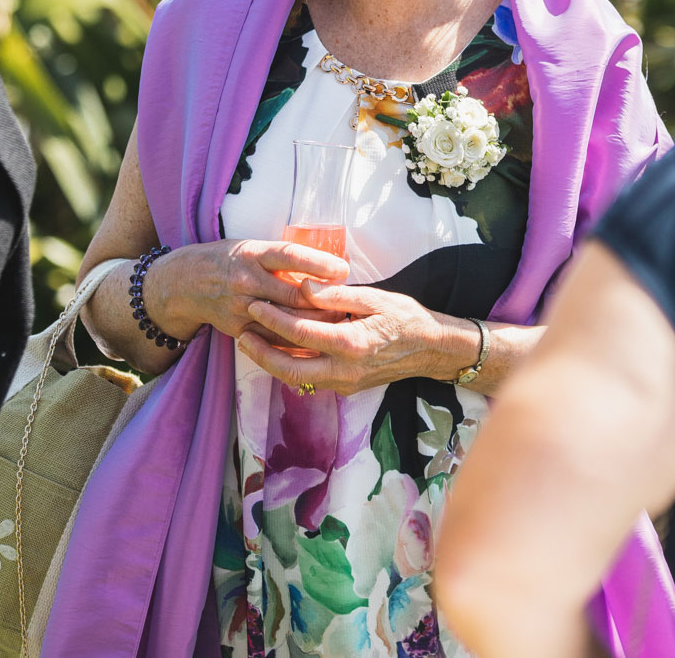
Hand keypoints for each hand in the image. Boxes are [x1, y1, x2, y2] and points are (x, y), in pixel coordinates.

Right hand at [143, 239, 348, 342]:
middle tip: (349, 304)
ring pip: (287, 321)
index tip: (343, 269)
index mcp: (252, 253)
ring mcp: (241, 307)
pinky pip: (273, 340)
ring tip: (339, 322)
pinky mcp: (238, 329)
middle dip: (325, 302)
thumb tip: (324, 267)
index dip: (318, 263)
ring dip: (316, 324)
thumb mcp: (251, 248)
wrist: (184, 283)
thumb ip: (282, 259)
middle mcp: (246, 280)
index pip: (290, 255)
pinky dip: (296, 341)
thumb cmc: (227, 260)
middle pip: (294, 295)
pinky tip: (315, 340)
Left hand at [238, 283, 474, 395]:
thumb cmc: (407, 318)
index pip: (300, 333)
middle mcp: (345, 371)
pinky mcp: (347, 388)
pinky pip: (310, 380)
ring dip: (271, 363)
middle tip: (241, 333)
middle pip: (288, 369)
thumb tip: (303, 286)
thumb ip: (336, 294)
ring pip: (297, 379)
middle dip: (260, 353)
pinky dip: (290, 366)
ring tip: (252, 343)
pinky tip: (279, 351)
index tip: (255, 305)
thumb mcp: (375, 298)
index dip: (272, 319)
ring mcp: (345, 384)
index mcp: (351, 344)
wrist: (433, 350)